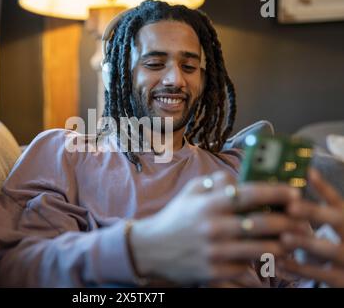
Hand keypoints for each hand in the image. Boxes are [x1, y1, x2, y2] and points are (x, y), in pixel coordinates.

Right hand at [130, 171, 307, 285]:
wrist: (151, 248)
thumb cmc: (175, 216)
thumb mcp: (190, 191)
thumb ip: (216, 181)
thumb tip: (242, 178)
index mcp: (208, 204)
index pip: (249, 194)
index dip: (276, 191)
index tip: (294, 191)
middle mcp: (213, 228)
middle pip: (262, 223)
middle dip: (287, 220)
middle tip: (300, 218)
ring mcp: (214, 252)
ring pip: (260, 249)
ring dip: (280, 244)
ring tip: (289, 239)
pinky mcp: (213, 272)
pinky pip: (245, 269)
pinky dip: (258, 263)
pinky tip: (264, 257)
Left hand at [279, 169, 343, 286]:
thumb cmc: (336, 249)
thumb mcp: (335, 229)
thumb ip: (315, 215)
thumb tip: (283, 189)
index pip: (338, 201)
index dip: (324, 187)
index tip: (308, 172)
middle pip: (337, 220)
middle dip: (313, 212)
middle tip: (291, 207)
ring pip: (328, 249)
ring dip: (305, 242)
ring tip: (284, 238)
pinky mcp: (342, 280)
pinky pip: (320, 274)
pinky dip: (299, 268)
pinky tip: (281, 261)